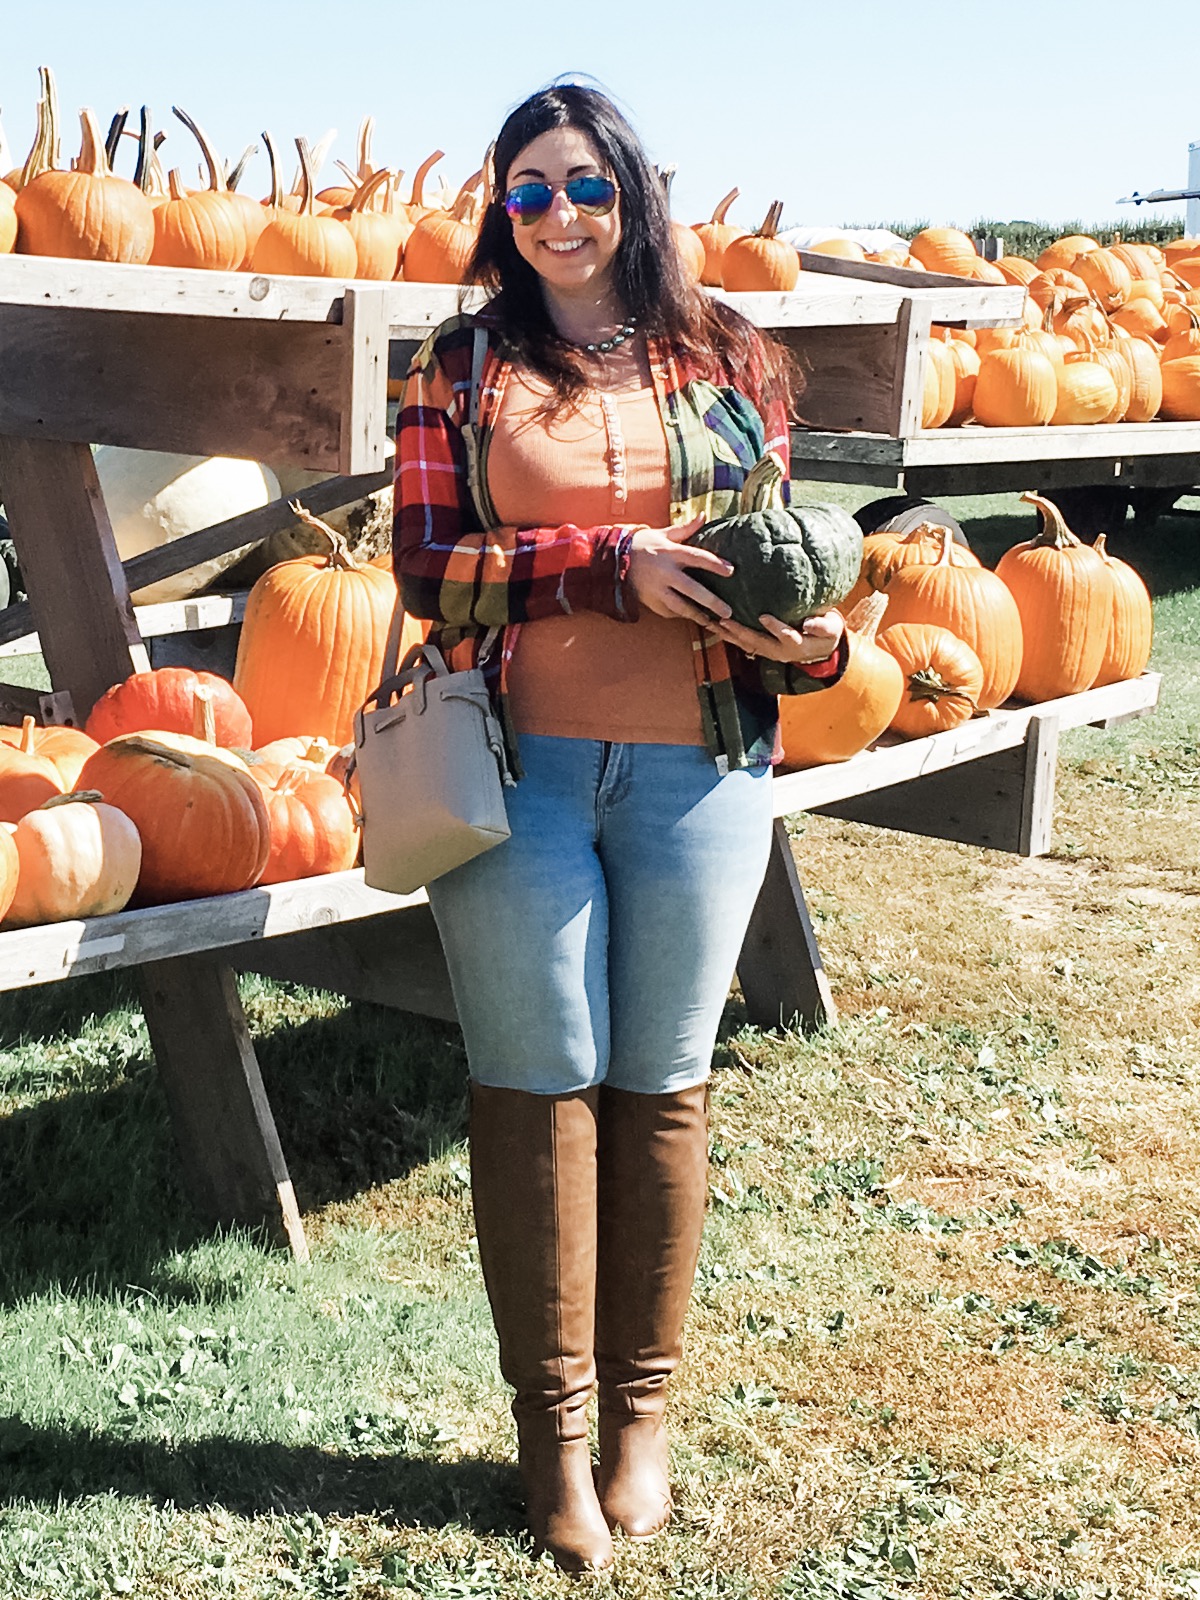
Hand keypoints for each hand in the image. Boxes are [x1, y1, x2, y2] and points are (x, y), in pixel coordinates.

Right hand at [627, 517, 735, 625]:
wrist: (614, 561)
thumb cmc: (643, 545)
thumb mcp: (663, 534)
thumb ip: (685, 529)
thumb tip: (704, 516)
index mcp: (670, 553)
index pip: (697, 558)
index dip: (715, 564)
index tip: (731, 571)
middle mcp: (665, 573)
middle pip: (692, 589)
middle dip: (711, 601)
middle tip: (728, 612)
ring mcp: (657, 589)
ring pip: (681, 606)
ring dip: (698, 615)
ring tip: (712, 621)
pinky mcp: (651, 601)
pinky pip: (669, 611)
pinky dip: (682, 614)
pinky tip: (694, 617)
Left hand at [716, 608, 844, 664]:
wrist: (822, 649)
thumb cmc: (828, 633)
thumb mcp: (832, 629)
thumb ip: (822, 626)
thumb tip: (808, 623)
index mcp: (799, 645)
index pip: (786, 636)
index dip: (776, 628)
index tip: (764, 616)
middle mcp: (780, 651)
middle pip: (758, 642)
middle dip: (741, 632)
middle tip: (724, 621)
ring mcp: (770, 652)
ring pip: (746, 644)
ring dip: (729, 635)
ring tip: (712, 623)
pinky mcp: (763, 648)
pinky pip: (743, 643)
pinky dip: (729, 635)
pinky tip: (715, 625)